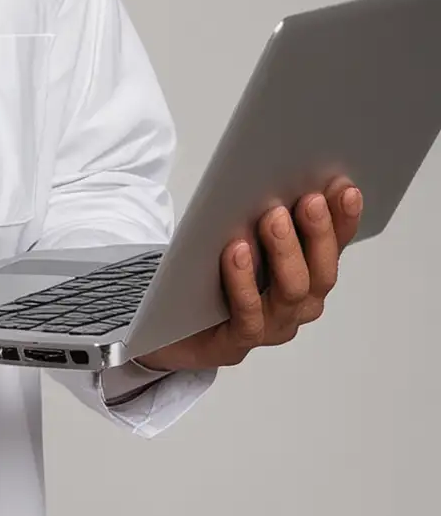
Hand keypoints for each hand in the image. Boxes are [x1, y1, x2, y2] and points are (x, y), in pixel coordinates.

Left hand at [132, 176, 362, 372]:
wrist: (170, 324)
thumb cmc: (209, 273)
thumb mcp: (238, 235)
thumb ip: (263, 215)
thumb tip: (278, 174)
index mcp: (306, 276)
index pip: (334, 247)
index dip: (344, 220)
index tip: (345, 188)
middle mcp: (297, 305)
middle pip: (321, 273)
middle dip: (318, 233)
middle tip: (308, 199)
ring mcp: (271, 326)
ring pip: (292, 292)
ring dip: (285, 252)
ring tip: (272, 218)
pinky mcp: (236, 342)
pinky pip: (248, 316)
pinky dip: (244, 282)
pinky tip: (237, 251)